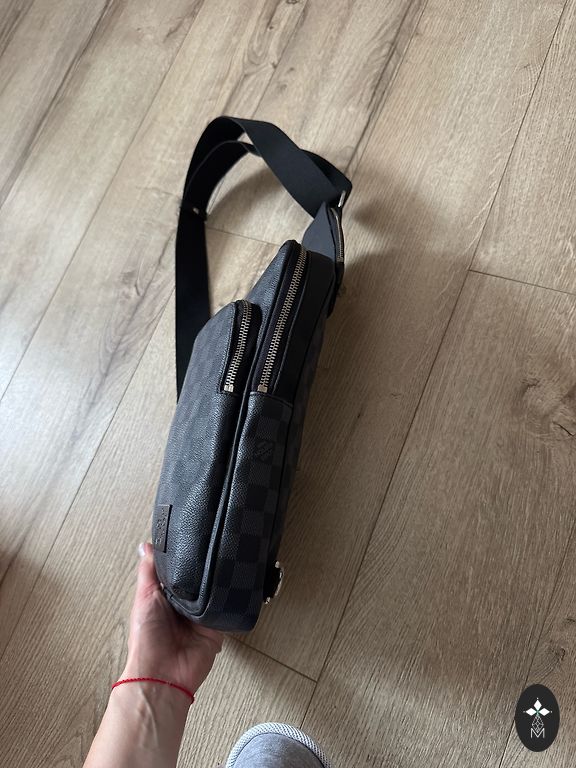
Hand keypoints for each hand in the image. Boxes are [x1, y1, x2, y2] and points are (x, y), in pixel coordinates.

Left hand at [121, 542, 223, 696]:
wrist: (162, 673)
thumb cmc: (146, 639)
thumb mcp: (145, 597)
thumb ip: (149, 571)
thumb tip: (146, 545)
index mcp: (166, 597)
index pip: (179, 571)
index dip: (185, 556)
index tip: (193, 536)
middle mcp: (184, 605)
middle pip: (199, 580)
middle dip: (204, 568)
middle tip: (214, 545)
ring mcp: (201, 616)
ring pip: (214, 592)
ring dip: (218, 583)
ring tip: (226, 562)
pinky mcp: (216, 627)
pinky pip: (226, 609)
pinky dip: (229, 600)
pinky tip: (233, 585)